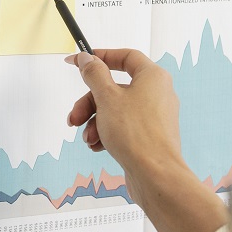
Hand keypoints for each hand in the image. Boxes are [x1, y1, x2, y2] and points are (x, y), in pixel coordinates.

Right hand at [65, 48, 188, 203]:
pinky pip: (123, 127)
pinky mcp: (149, 136)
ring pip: (116, 110)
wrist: (155, 175)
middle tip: (75, 116)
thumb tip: (86, 58)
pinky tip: (98, 146)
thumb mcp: (106, 98)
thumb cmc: (136, 134)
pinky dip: (107, 133)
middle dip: (90, 103)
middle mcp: (157, 94)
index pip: (125, 57)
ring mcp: (154, 116)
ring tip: (88, 138)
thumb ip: (94, 74)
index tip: (78, 61)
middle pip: (115, 88)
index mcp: (153, 77)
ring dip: (95, 122)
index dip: (100, 57)